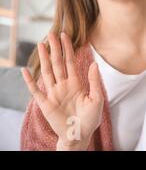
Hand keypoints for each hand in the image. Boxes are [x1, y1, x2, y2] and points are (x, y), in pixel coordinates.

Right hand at [21, 32, 103, 149]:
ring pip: (47, 72)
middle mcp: (63, 85)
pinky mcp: (45, 104)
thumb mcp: (96, 99)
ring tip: (41, 45)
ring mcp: (53, 93)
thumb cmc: (90, 119)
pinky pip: (36, 90)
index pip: (70, 61)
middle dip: (55, 48)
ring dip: (44, 58)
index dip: (68, 48)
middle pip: (57, 63)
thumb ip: (94, 81)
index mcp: (76, 83)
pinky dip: (30, 81)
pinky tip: (25, 71)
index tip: (65, 35)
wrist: (80, 135)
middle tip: (51, 33)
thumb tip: (94, 64)